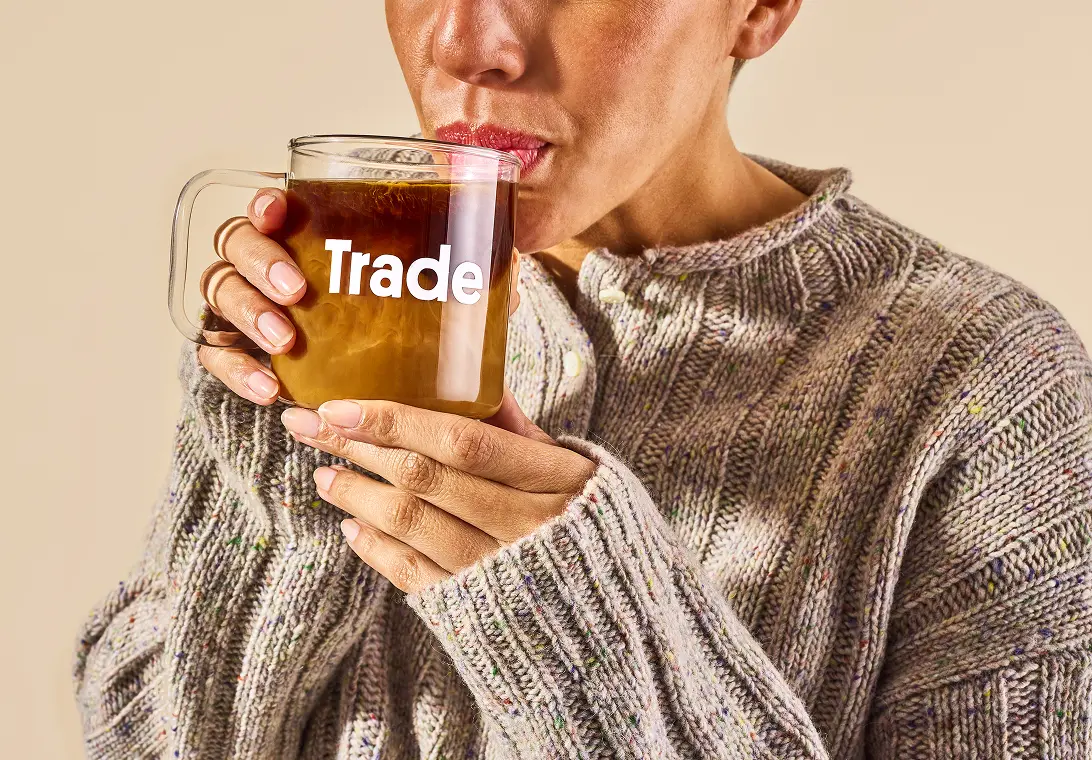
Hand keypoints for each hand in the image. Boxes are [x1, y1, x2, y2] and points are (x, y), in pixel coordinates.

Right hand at [196, 189, 521, 405]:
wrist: (394, 379)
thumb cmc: (405, 317)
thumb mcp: (436, 293)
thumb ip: (466, 278)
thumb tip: (510, 277)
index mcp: (309, 233)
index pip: (271, 205)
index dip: (265, 203)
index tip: (281, 210)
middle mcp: (269, 263)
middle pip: (234, 245)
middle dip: (259, 263)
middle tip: (297, 291)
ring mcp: (250, 306)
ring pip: (219, 294)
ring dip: (248, 315)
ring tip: (286, 344)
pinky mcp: (244, 351)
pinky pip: (220, 354)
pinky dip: (236, 371)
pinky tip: (269, 391)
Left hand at [279, 390, 596, 592]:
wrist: (614, 611)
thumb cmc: (590, 523)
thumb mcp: (571, 468)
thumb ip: (520, 429)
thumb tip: (476, 378)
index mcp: (551, 479)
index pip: (461, 441)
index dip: (396, 421)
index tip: (341, 404)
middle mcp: (525, 525)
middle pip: (426, 479)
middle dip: (358, 448)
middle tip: (308, 425)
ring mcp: (499, 569)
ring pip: (412, 525)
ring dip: (358, 496)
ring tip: (325, 473)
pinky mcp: (478, 607)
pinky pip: (415, 576)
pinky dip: (377, 549)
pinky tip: (352, 525)